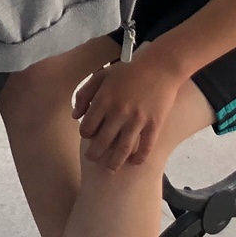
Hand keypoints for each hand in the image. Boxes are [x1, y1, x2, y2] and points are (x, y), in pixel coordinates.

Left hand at [72, 50, 188, 170]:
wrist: (160, 66)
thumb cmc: (128, 70)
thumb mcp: (101, 76)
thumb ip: (84, 94)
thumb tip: (75, 116)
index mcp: (103, 99)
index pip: (88, 127)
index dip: (85, 134)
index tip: (88, 137)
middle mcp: (118, 112)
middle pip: (102, 142)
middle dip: (94, 154)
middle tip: (91, 159)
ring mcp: (137, 119)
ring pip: (122, 149)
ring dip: (114, 163)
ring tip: (109, 169)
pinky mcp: (154, 124)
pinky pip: (145, 147)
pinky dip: (139, 158)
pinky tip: (134, 162)